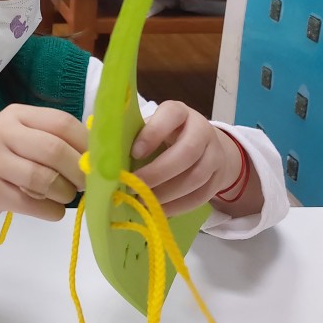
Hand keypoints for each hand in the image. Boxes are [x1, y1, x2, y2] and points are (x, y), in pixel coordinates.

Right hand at [0, 104, 87, 221]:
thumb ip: (51, 139)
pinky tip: (52, 210)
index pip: (61, 122)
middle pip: (54, 150)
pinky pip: (32, 204)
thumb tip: (95, 156)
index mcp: (16, 114)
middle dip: (78, 171)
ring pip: (44, 179)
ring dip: (64, 193)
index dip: (86, 143)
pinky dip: (51, 211)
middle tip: (84, 184)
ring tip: (64, 196)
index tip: (95, 161)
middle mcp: (1, 132)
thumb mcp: (18, 137)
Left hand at [131, 101, 243, 215]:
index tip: (134, 153)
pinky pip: (201, 195)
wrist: (201, 147)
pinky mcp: (219, 177)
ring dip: (167, 193)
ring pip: (196, 176)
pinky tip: (159, 210)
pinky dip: (178, 206)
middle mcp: (202, 129)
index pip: (171, 115)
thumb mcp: (148, 130)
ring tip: (144, 201)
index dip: (152, 134)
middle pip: (187, 151)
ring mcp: (215, 154)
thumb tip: (103, 159)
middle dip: (159, 172)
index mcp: (179, 112)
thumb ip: (130, 139)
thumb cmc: (162, 138)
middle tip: (135, 186)